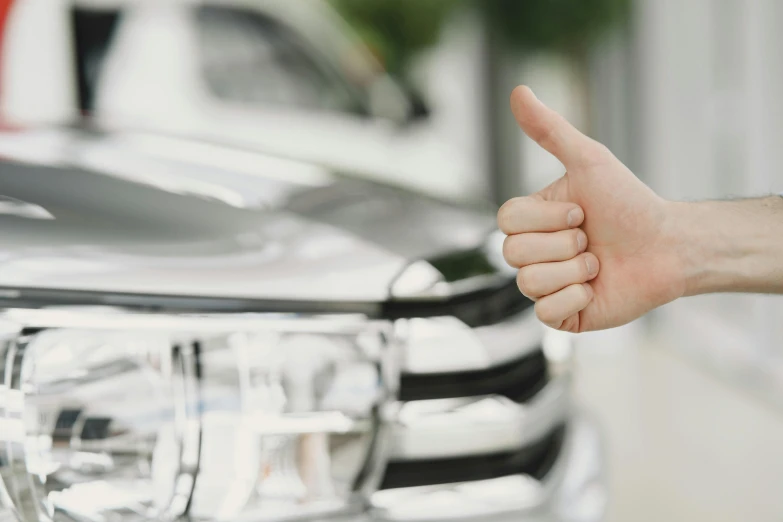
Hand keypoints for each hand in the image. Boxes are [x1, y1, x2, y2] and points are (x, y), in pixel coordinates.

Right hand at [499, 86, 686, 331]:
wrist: (668, 246)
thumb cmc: (630, 203)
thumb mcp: (589, 161)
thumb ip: (550, 130)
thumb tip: (517, 91)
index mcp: (532, 221)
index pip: (505, 222)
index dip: (546, 219)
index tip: (582, 212)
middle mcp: (534, 253)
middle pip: (513, 253)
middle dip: (563, 244)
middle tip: (591, 239)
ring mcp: (546, 286)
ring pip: (527, 283)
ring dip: (573, 270)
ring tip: (597, 263)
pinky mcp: (562, 316)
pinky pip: (545, 313)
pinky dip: (575, 298)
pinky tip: (595, 288)